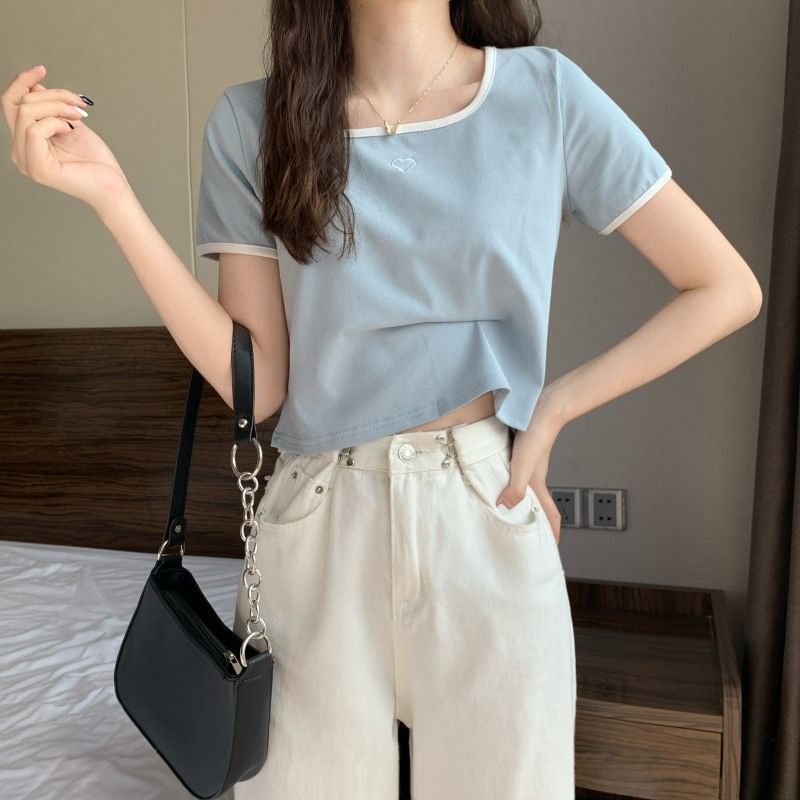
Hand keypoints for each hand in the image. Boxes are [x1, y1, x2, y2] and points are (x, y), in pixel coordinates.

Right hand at [3, 64, 130, 211]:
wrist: (113, 187)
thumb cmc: (96, 162)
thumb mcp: (70, 124)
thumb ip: (51, 107)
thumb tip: (35, 86)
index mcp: (26, 142)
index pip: (10, 103)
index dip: (22, 81)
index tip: (42, 69)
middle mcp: (21, 152)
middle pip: (20, 104)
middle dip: (53, 95)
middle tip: (79, 104)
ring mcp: (27, 161)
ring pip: (27, 112)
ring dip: (58, 106)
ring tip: (79, 116)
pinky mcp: (37, 168)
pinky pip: (35, 130)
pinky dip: (56, 122)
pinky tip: (71, 130)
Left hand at [496, 393, 564, 543]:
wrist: (542, 406)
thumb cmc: (535, 435)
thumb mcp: (522, 465)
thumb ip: (515, 487)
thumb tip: (504, 509)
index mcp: (537, 483)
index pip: (549, 513)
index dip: (552, 532)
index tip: (551, 548)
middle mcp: (534, 475)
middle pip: (537, 503)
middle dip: (534, 520)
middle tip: (523, 534)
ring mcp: (528, 462)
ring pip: (524, 487)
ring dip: (518, 500)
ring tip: (503, 509)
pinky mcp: (520, 449)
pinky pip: (513, 471)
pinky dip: (507, 480)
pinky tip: (493, 477)